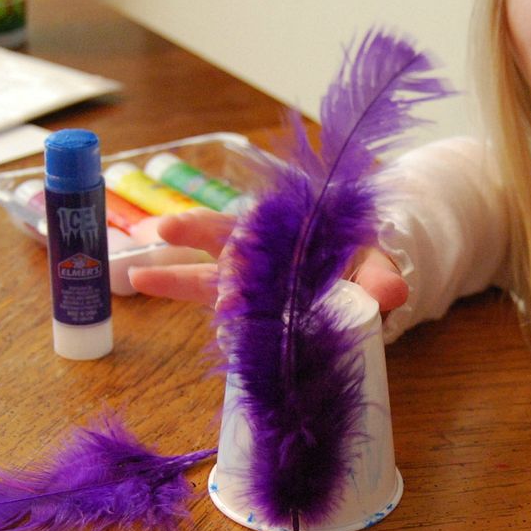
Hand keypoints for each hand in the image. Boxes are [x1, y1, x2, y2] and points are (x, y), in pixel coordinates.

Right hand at [127, 210, 408, 311]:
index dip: (247, 245)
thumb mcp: (374, 264)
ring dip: (174, 268)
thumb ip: (379, 277)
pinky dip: (178, 290)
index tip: (232, 265)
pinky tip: (142, 284)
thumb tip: (393, 294)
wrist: (364, 279)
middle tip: (167, 230)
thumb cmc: (363, 261)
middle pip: (227, 236)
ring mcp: (249, 276)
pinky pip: (210, 297)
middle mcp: (264, 249)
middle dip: (197, 231)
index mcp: (294, 231)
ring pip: (208, 267)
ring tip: (136, 270)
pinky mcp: (244, 300)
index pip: (267, 231)